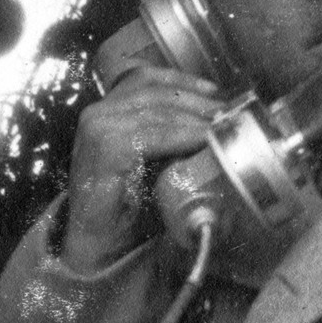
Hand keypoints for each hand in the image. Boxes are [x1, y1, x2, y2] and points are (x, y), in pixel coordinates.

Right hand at [61, 67, 221, 271]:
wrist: (95, 243)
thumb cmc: (124, 206)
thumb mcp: (144, 161)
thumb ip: (164, 138)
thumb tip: (210, 123)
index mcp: (103, 112)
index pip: (144, 79)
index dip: (181, 80)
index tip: (213, 91)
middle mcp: (97, 114)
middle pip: (155, 92)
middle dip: (196, 100)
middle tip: (227, 113)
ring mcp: (99, 130)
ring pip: (159, 112)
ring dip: (196, 118)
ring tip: (222, 126)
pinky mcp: (108, 149)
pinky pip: (156, 135)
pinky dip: (185, 135)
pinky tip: (205, 140)